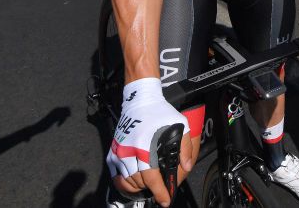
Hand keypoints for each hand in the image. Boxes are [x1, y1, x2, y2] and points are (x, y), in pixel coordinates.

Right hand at [106, 79, 195, 205]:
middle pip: (139, 182)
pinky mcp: (112, 152)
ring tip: (149, 184)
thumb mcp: (180, 125)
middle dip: (151, 189)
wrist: (140, 100)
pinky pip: (116, 176)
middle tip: (161, 189)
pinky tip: (135, 181)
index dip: (159, 192)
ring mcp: (119, 152)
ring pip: (127, 181)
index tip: (165, 200)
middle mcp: (130, 151)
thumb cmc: (160, 112)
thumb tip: (186, 167)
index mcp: (146, 146)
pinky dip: (125, 182)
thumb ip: (185, 147)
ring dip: (139, 187)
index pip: (151, 177)